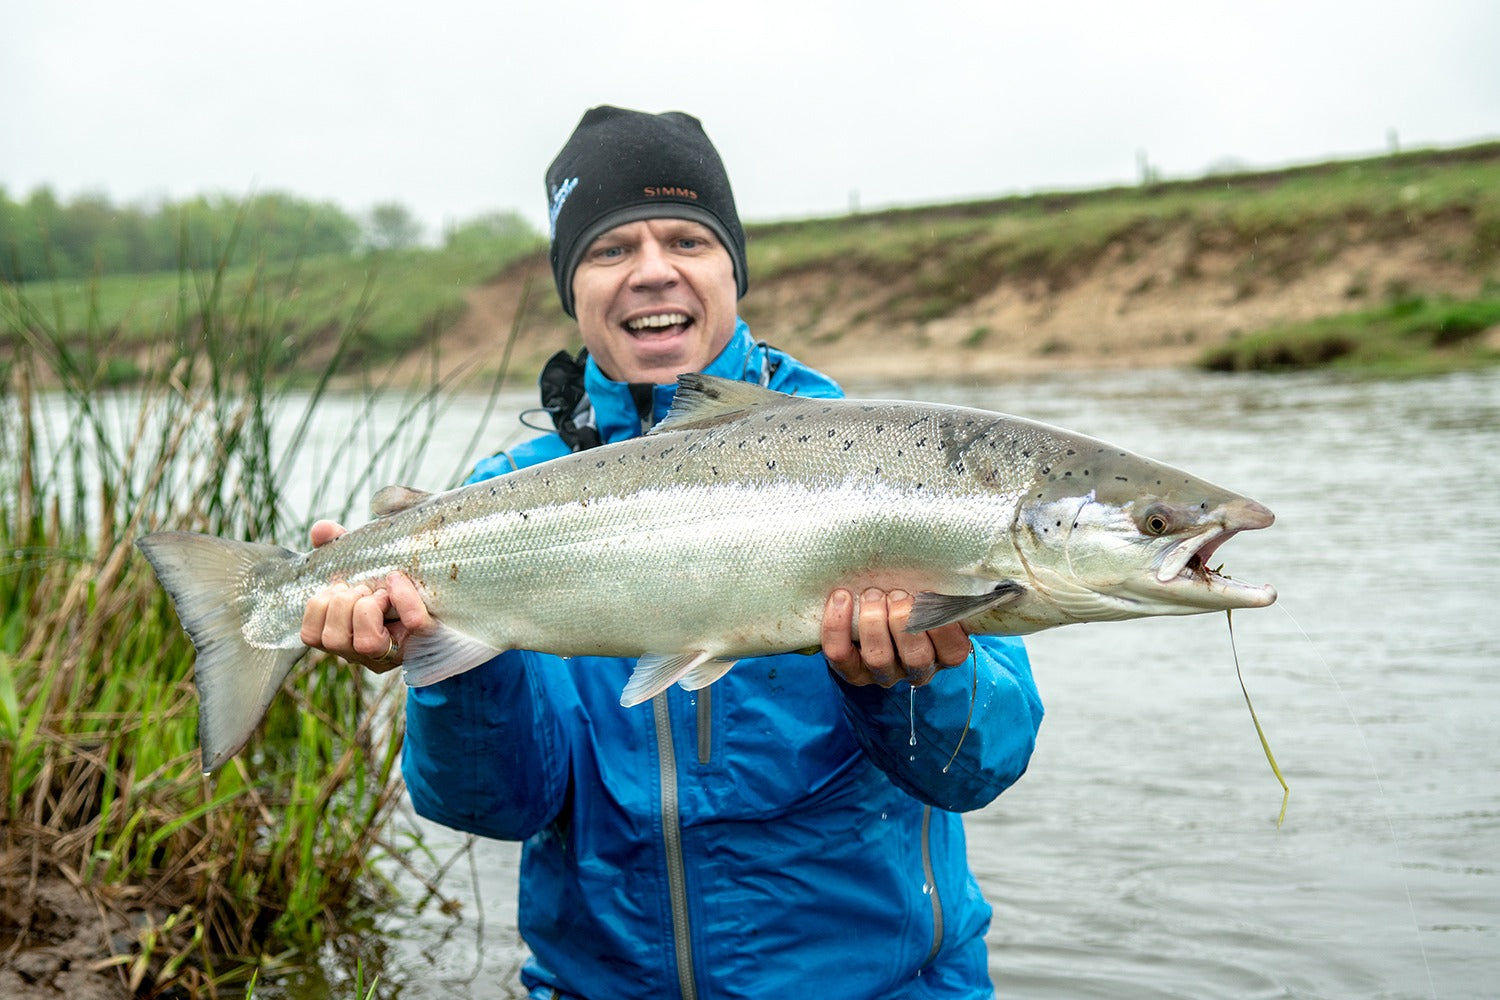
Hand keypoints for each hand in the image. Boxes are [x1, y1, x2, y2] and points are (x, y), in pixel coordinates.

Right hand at [299, 519, 431, 673]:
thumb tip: (321, 529)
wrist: (445, 600)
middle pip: (332, 640)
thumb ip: (338, 545)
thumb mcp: (362, 564)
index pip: (309, 635)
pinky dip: (405, 600)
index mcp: (344, 635)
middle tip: (363, 588)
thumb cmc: (392, 582)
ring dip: (367, 608)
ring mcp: (395, 652)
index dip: (318, 607)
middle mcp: (364, 652)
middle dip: (343, 603)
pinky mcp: (426, 641)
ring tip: (380, 593)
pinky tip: (399, 583)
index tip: (338, 585)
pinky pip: (415, 624)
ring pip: (365, 644)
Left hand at [821, 588, 972, 687]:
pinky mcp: (850, 670)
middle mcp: (915, 670)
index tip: (930, 594)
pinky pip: (840, 653)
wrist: (870, 611)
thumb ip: (940, 592)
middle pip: (916, 657)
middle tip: (897, 594)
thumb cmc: (910, 600)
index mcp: (943, 654)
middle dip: (905, 620)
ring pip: (878, 657)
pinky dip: (838, 625)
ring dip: (874, 621)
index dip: (942, 624)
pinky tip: (842, 597)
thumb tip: (947, 573)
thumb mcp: (930, 597)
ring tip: (872, 594)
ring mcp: (882, 673)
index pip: (954, 652)